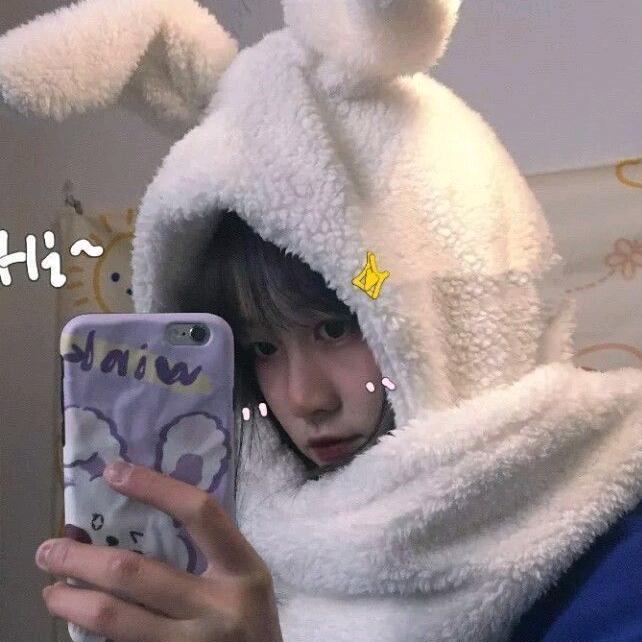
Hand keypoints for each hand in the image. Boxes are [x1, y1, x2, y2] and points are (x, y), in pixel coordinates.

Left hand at [35, 462, 283, 641]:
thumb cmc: (251, 618)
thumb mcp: (243, 579)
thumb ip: (209, 552)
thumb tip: (139, 518)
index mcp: (243, 569)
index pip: (199, 514)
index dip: (155, 487)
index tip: (113, 472)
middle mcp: (218, 607)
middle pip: (136, 572)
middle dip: (81, 559)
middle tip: (49, 549)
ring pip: (115, 619)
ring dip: (72, 601)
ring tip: (51, 590)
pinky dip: (92, 631)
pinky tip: (80, 620)